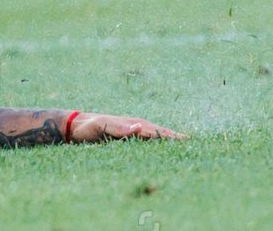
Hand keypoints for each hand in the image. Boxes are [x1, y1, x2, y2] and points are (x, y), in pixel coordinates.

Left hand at [70, 112, 186, 141]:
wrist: (75, 125)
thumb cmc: (87, 128)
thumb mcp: (100, 128)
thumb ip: (119, 128)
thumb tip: (140, 126)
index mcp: (132, 124)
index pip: (157, 132)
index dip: (172, 138)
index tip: (190, 142)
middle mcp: (135, 125)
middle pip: (160, 132)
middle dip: (177, 138)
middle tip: (198, 145)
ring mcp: (132, 129)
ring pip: (156, 134)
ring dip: (170, 138)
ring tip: (188, 145)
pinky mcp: (128, 135)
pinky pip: (148, 139)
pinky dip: (159, 141)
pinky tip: (165, 147)